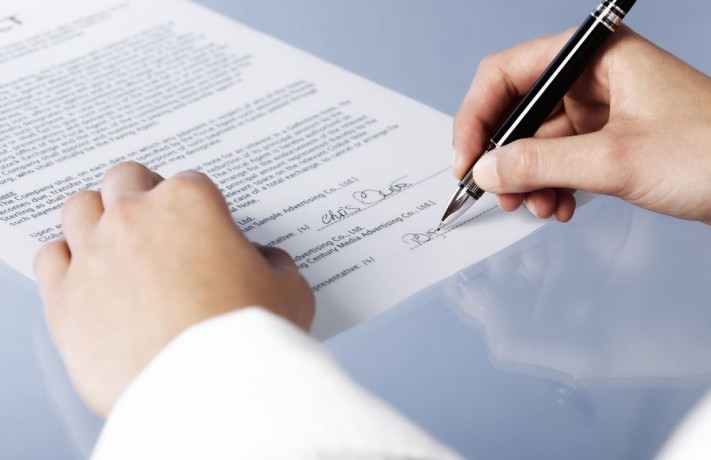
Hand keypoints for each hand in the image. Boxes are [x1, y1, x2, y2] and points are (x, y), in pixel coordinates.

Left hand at [34, 162, 314, 416]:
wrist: (210, 390)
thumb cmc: (249, 337)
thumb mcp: (289, 291)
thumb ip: (275, 264)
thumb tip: (265, 262)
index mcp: (190, 204)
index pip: (189, 183)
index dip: (199, 206)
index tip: (203, 227)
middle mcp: (135, 218)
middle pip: (126, 180)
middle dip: (142, 194)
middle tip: (157, 222)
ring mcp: (95, 254)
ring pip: (81, 208)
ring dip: (98, 218)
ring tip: (116, 241)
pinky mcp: (66, 299)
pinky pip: (51, 259)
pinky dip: (67, 261)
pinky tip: (86, 275)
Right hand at [453, 26, 710, 222]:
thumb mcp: (616, 159)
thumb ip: (541, 163)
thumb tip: (486, 169)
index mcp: (594, 56)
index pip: (506, 74)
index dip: (477, 117)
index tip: (466, 160)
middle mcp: (592, 78)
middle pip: (518, 111)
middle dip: (504, 158)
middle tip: (497, 194)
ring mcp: (600, 109)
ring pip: (536, 141)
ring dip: (527, 179)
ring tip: (537, 207)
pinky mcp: (608, 139)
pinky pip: (559, 160)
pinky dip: (551, 185)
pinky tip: (559, 207)